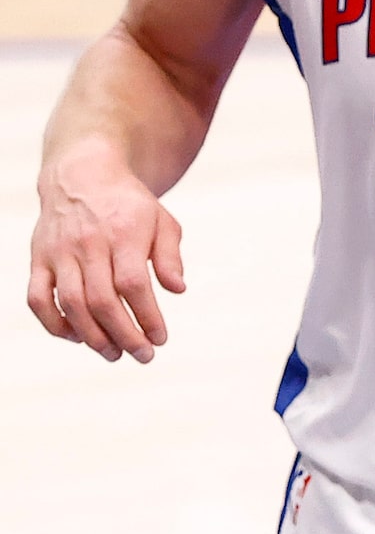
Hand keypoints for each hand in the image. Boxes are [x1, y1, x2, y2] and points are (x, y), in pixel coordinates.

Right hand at [26, 138, 184, 363]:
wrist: (83, 176)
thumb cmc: (130, 207)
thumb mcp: (162, 222)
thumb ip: (171, 256)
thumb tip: (178, 289)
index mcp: (123, 234)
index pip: (133, 284)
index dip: (147, 316)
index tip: (160, 339)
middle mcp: (88, 244)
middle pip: (102, 300)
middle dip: (124, 335)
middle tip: (142, 356)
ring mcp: (59, 253)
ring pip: (70, 303)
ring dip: (93, 336)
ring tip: (114, 354)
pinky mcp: (38, 259)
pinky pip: (37, 298)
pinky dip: (54, 324)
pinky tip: (76, 337)